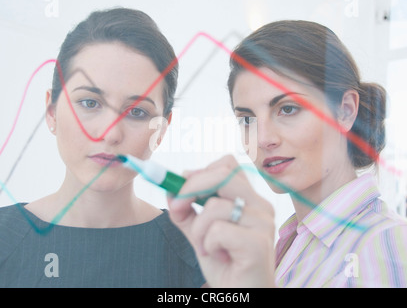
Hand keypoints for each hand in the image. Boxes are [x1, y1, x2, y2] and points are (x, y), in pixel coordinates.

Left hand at [168, 155, 275, 287]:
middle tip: (176, 208)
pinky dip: (207, 245)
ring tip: (205, 248)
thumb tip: (170, 191)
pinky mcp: (258, 243)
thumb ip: (187, 213)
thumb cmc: (226, 264)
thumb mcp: (201, 233)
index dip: (201, 171)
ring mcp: (263, 223)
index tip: (181, 187)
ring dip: (198, 230)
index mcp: (250, 199)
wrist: (242, 296)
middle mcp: (261, 206)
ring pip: (215, 206)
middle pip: (223, 175)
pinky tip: (218, 257)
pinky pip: (218, 230)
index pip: (228, 165)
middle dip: (190, 189)